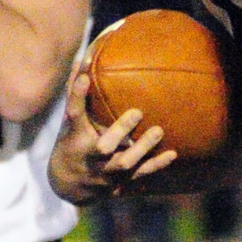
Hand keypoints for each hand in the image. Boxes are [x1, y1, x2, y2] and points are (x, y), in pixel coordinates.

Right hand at [48, 73, 176, 204]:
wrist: (68, 184)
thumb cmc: (71, 142)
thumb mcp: (70, 120)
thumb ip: (76, 91)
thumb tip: (84, 57)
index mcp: (74, 137)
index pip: (73, 113)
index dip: (77, 95)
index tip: (85, 76)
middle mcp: (89, 157)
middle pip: (102, 147)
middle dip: (119, 131)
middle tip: (137, 111)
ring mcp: (105, 173)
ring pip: (124, 164)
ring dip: (143, 149)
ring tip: (159, 130)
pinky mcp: (119, 183)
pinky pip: (139, 175)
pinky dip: (156, 165)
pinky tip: (173, 153)